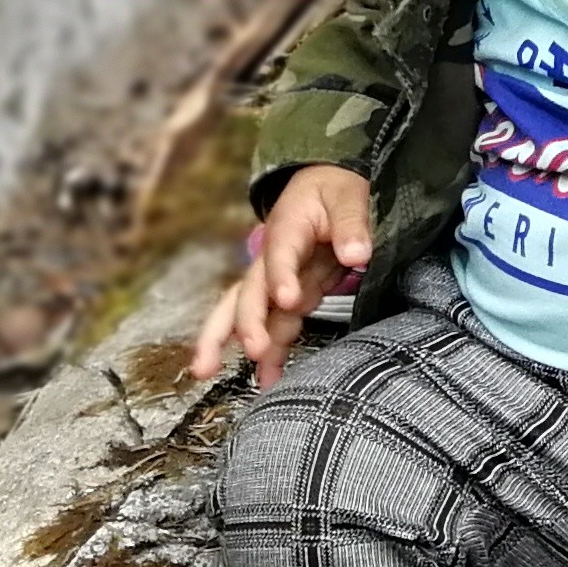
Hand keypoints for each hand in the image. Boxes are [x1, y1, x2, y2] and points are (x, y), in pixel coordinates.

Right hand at [195, 166, 371, 388]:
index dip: (281, 276)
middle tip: (253, 349)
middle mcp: (272, 258)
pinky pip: (273, 325)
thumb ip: (352, 223)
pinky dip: (268, 352)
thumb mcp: (349, 195)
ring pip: (245, 312)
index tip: (289, 299)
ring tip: (210, 373)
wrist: (325, 186)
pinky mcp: (289, 296)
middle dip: (246, 321)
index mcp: (287, 227)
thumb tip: (357, 253)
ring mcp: (275, 280)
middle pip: (249, 290)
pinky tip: (266, 379)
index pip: (280, 253)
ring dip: (231, 342)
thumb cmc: (334, 189)